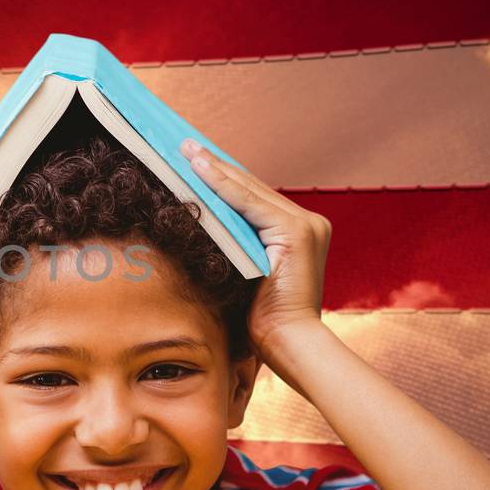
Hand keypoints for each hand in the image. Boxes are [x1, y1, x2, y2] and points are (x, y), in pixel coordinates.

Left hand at [179, 138, 329, 359]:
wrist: (289, 344)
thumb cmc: (263, 320)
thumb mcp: (244, 272)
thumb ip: (234, 246)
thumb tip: (198, 224)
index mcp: (298, 231)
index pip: (253, 196)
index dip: (222, 175)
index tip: (193, 159)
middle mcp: (307, 222)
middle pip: (251, 187)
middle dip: (215, 165)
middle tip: (182, 145)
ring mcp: (305, 225)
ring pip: (249, 190)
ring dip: (214, 168)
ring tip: (184, 151)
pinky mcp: (296, 233)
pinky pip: (250, 203)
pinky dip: (223, 186)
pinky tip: (199, 170)